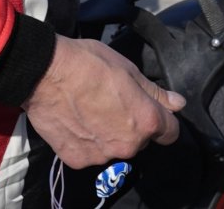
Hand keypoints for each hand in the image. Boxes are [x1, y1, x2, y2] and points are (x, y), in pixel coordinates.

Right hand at [22, 35, 184, 168]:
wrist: (45, 73)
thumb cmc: (89, 64)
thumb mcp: (129, 70)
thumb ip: (155, 93)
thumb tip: (177, 104)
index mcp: (146, 121)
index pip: (170, 132)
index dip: (163, 119)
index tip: (150, 109)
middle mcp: (127, 145)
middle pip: (140, 140)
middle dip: (132, 125)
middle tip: (112, 102)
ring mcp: (102, 155)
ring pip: (114, 147)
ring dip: (109, 134)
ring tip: (90, 109)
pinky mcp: (78, 159)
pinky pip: (90, 152)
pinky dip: (86, 141)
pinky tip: (76, 120)